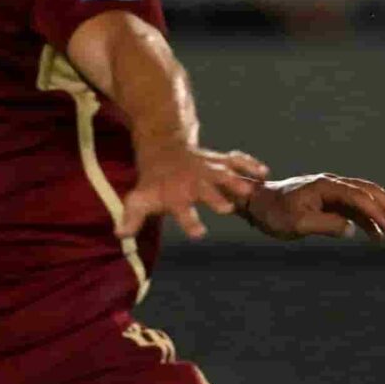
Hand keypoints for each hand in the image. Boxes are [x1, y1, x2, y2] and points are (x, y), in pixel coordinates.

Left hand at [120, 139, 267, 239]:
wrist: (163, 148)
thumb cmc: (153, 181)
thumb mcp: (138, 199)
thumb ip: (132, 218)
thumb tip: (120, 236)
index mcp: (176, 196)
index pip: (182, 211)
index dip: (190, 221)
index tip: (200, 233)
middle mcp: (193, 183)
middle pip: (205, 190)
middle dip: (215, 198)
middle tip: (227, 209)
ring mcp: (208, 170)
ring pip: (223, 173)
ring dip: (237, 181)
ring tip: (252, 190)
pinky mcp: (219, 161)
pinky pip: (236, 160)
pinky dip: (250, 164)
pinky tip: (264, 173)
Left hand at [239, 173, 384, 242]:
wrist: (257, 205)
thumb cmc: (273, 214)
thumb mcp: (296, 224)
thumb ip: (324, 225)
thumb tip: (351, 229)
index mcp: (325, 186)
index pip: (357, 197)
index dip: (375, 212)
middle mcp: (332, 184)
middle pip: (369, 192)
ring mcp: (332, 192)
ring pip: (365, 198)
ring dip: (383, 212)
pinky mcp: (329, 201)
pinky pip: (354, 208)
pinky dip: (368, 219)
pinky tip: (377, 235)